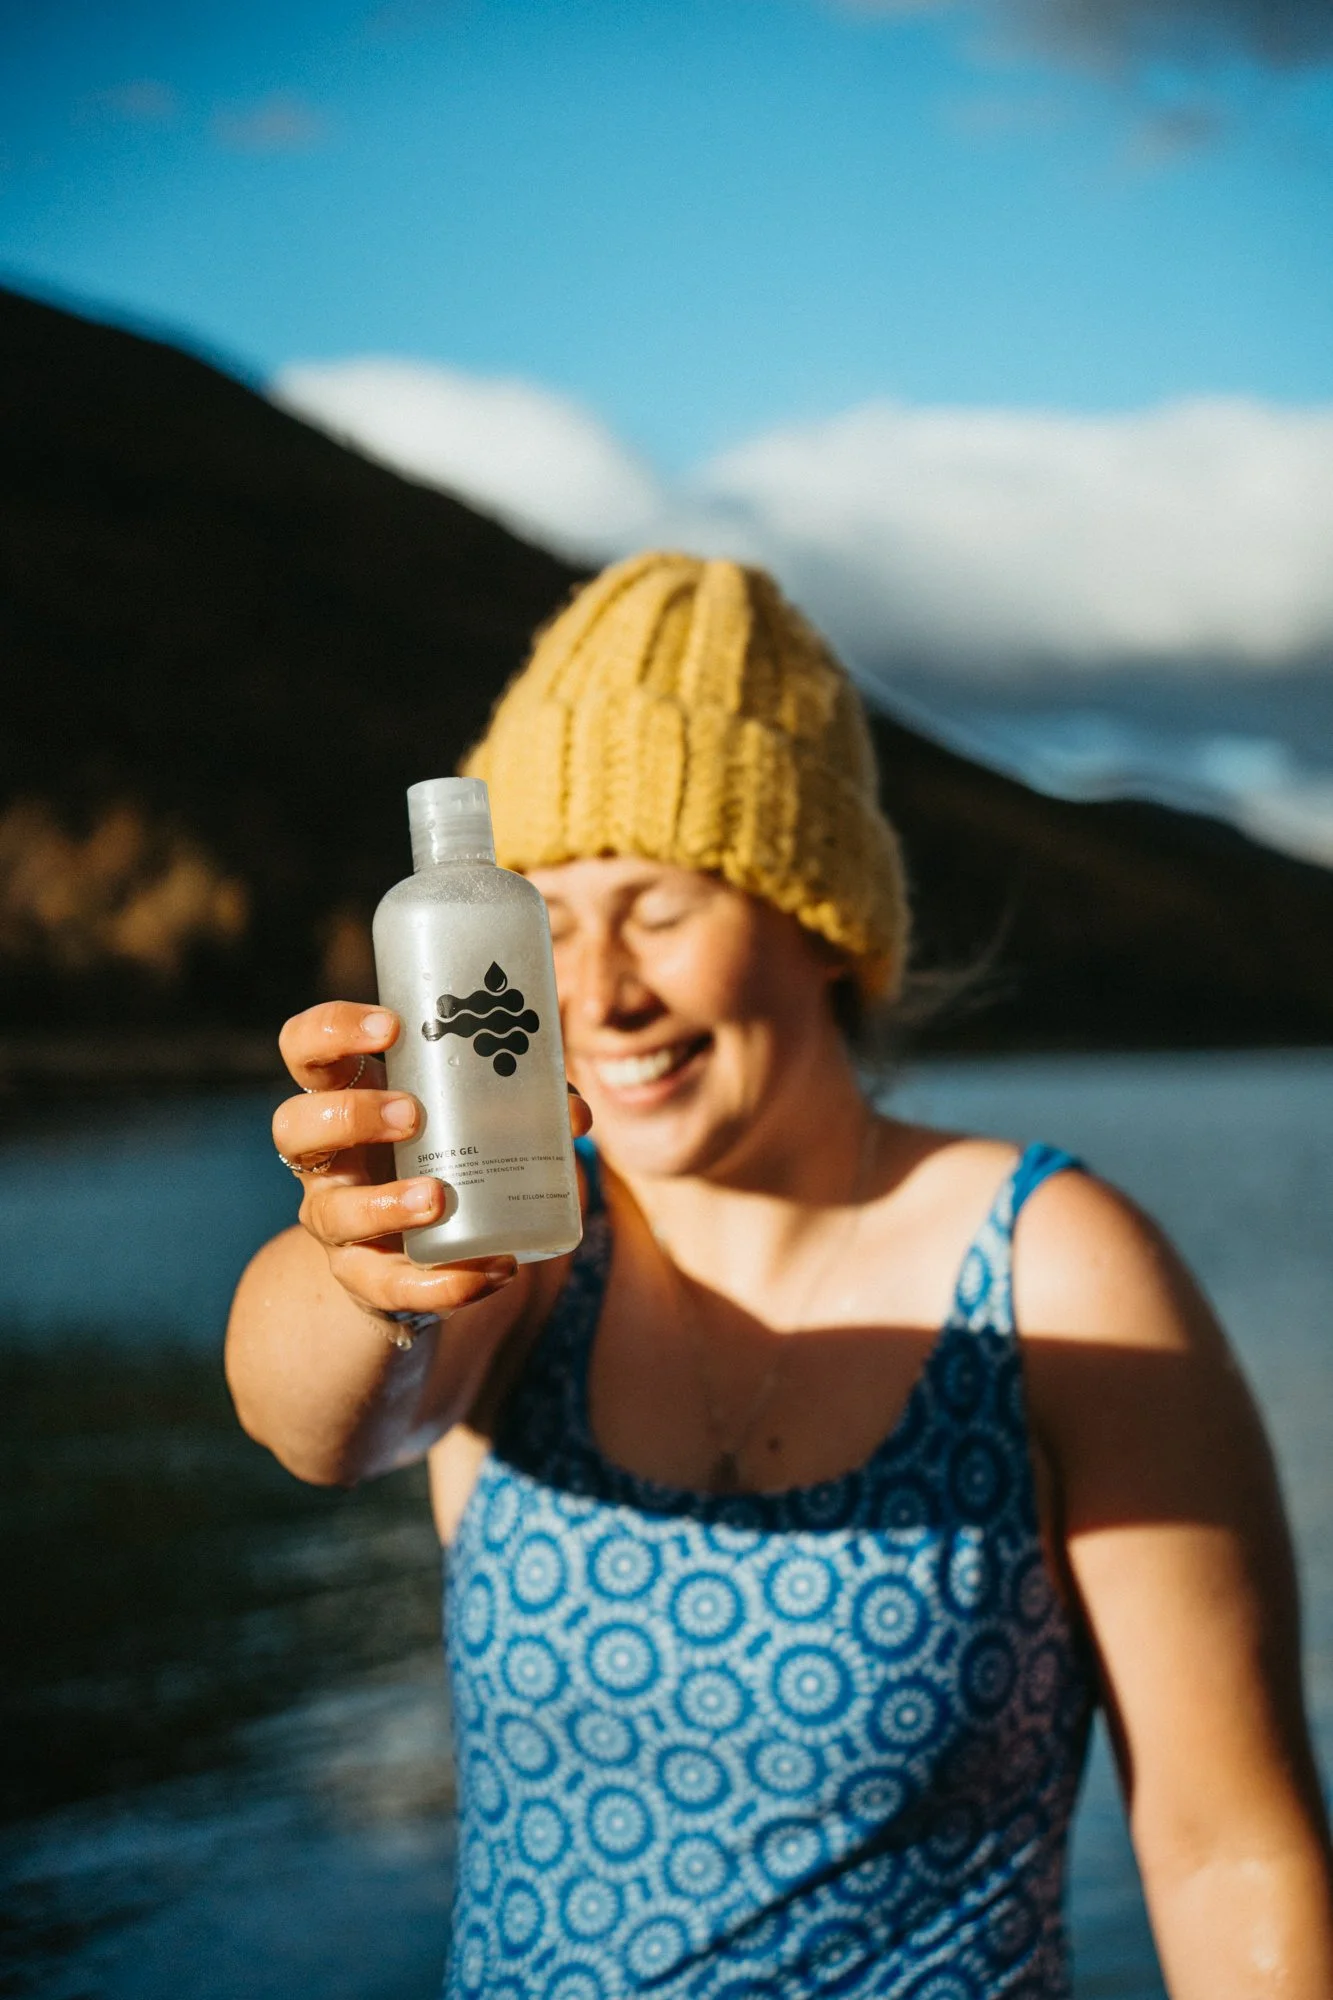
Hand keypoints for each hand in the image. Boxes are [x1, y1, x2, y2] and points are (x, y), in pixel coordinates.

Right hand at [272, 1001, 588, 1322]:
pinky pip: (391, 1286)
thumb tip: (575, 1115)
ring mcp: (337, 1220)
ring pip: (333, 1214)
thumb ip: (518, 1105)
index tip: (391, 1027)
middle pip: (294, 1126)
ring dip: (385, 1204)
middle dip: (351, 1116)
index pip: (305, 1048)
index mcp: (345, 1096)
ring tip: (438, 1198)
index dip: (332, 1031)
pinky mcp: (364, 1278)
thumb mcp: (464, 1118)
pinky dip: (443, 1283)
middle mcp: (327, 1158)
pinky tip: (494, 1270)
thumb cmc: (439, 1155)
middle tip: (412, 1114)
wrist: (415, 1253)